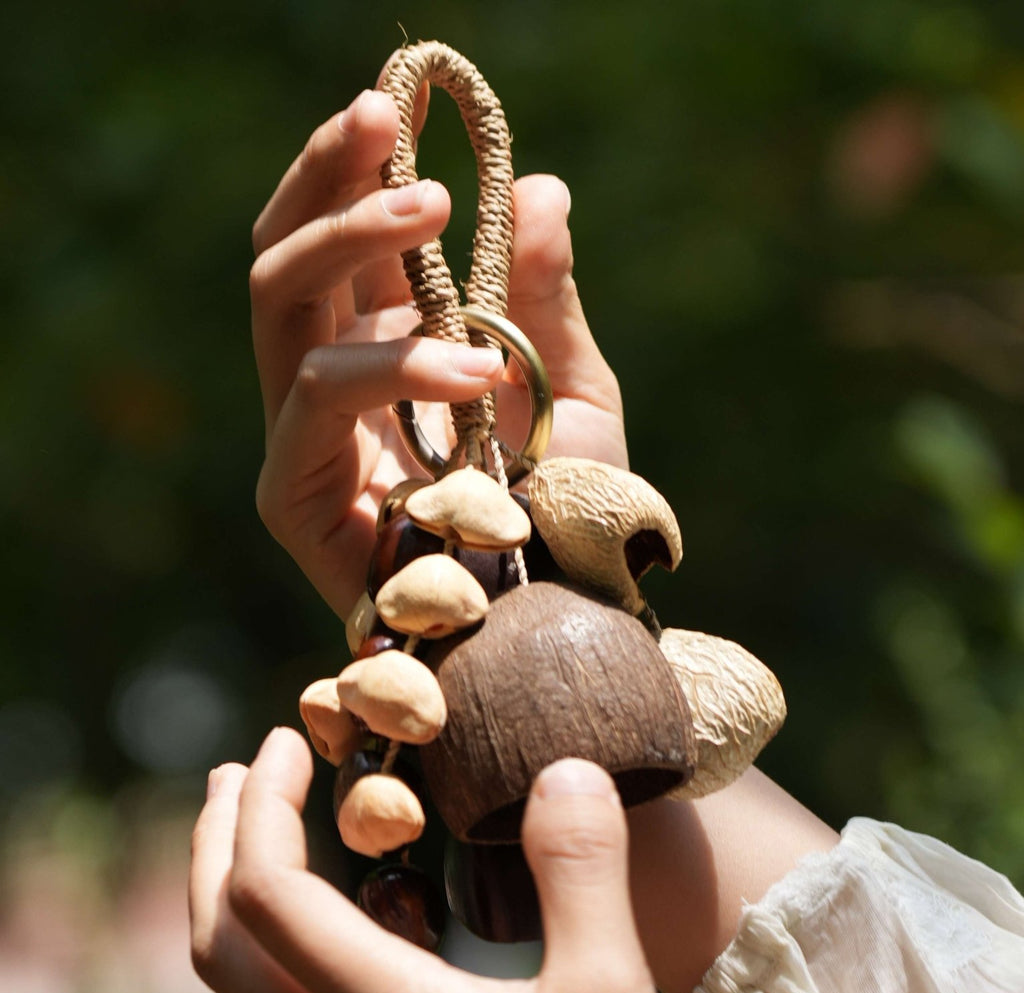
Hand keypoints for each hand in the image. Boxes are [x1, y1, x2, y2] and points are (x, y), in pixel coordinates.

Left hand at [189, 731, 758, 992]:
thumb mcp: (611, 990)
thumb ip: (580, 869)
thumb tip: (565, 767)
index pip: (266, 893)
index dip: (263, 806)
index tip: (290, 742)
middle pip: (218, 944)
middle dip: (216, 846)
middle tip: (239, 776)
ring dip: (235, 912)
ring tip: (270, 851)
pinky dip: (270, 979)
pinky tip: (325, 967)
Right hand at [249, 87, 625, 620]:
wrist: (563, 622)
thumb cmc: (567, 515)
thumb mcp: (574, 393)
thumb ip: (544, 298)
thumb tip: (540, 187)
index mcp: (379, 353)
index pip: (329, 248)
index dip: (340, 171)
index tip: (389, 103)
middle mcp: (327, 391)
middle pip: (281, 262)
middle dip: (327, 184)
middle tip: (391, 134)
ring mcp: (303, 443)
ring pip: (280, 311)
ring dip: (350, 242)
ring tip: (438, 212)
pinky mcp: (295, 500)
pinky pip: (313, 399)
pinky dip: (389, 365)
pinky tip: (470, 368)